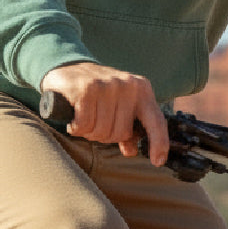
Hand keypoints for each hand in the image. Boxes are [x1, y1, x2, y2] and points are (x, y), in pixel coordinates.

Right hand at [40, 62, 168, 164]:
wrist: (68, 67)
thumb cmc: (97, 91)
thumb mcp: (118, 105)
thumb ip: (128, 126)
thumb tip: (132, 151)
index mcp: (142, 89)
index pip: (156, 120)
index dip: (159, 142)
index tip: (158, 161)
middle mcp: (128, 85)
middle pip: (121, 133)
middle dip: (104, 135)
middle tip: (95, 121)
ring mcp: (108, 85)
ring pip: (101, 131)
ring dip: (89, 132)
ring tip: (84, 116)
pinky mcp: (87, 88)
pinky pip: (84, 125)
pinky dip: (76, 127)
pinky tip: (74, 116)